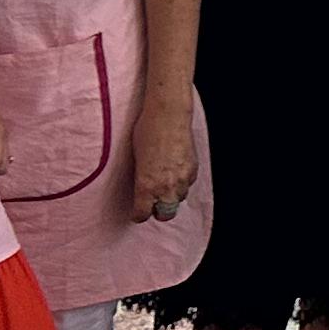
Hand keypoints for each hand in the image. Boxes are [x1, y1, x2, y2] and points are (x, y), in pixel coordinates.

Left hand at [132, 106, 197, 222]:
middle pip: (165, 215)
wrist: (169, 115)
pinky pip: (188, 184)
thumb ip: (140, 179)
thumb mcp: (135, 159)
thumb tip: (141, 188)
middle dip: (159, 211)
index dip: (138, 214)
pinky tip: (175, 171)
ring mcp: (181, 179)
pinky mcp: (193, 170)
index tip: (137, 211)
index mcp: (146, 186)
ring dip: (171, 196)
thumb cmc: (147, 132)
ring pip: (178, 199)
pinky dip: (182, 182)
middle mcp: (165, 187)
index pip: (142, 214)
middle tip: (153, 204)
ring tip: (165, 183)